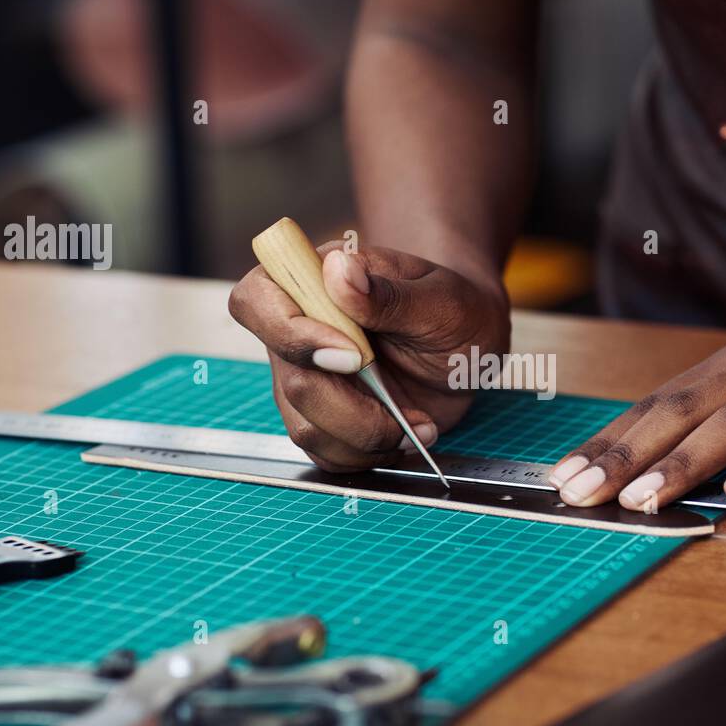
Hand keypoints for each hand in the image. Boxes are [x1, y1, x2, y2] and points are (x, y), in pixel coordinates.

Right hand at [229, 242, 509, 470]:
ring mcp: (307, 379)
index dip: (292, 335)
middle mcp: (299, 332)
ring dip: (367, 436)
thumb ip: (388, 292)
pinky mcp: (324, 419)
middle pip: (290, 381)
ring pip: (306, 428)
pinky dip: (370, 456)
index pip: (257, 301)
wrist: (468, 346)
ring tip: (417, 423)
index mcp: (315, 282)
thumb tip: (338, 269)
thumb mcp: (439, 300)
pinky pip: (327, 454)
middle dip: (354, 407)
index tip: (354, 357)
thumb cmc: (454, 310)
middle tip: (403, 408)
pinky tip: (405, 434)